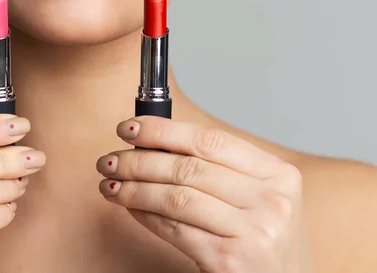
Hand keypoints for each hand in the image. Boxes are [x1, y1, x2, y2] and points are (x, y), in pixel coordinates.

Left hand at [96, 116, 313, 272]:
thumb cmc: (262, 240)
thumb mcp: (256, 198)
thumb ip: (217, 171)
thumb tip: (153, 145)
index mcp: (278, 174)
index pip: (209, 140)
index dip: (163, 131)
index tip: (130, 127)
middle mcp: (271, 200)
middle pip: (188, 167)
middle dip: (139, 160)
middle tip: (110, 159)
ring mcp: (253, 231)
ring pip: (176, 196)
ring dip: (134, 188)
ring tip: (109, 183)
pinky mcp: (229, 260)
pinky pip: (174, 228)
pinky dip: (144, 214)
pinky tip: (129, 207)